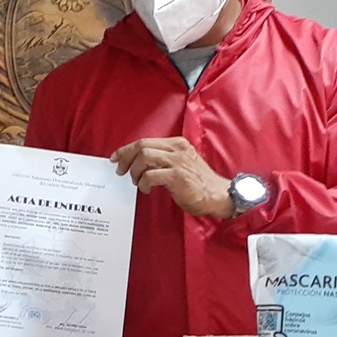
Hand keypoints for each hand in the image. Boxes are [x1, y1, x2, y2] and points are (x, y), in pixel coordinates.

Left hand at [111, 138, 232, 219]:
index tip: (117, 158)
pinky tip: (146, 189)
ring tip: (137, 181)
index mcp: (177, 144)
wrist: (219, 195)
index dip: (127, 149)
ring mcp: (178, 162)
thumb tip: (139, 163)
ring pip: (144, 157)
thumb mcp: (181, 164)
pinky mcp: (177, 176)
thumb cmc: (199, 184)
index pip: (145, 141)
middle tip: (121, 170)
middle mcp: (177, 149)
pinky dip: (143, 183)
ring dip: (135, 171)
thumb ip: (163, 160)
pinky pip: (150, 175)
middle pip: (142, 146)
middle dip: (126, 158)